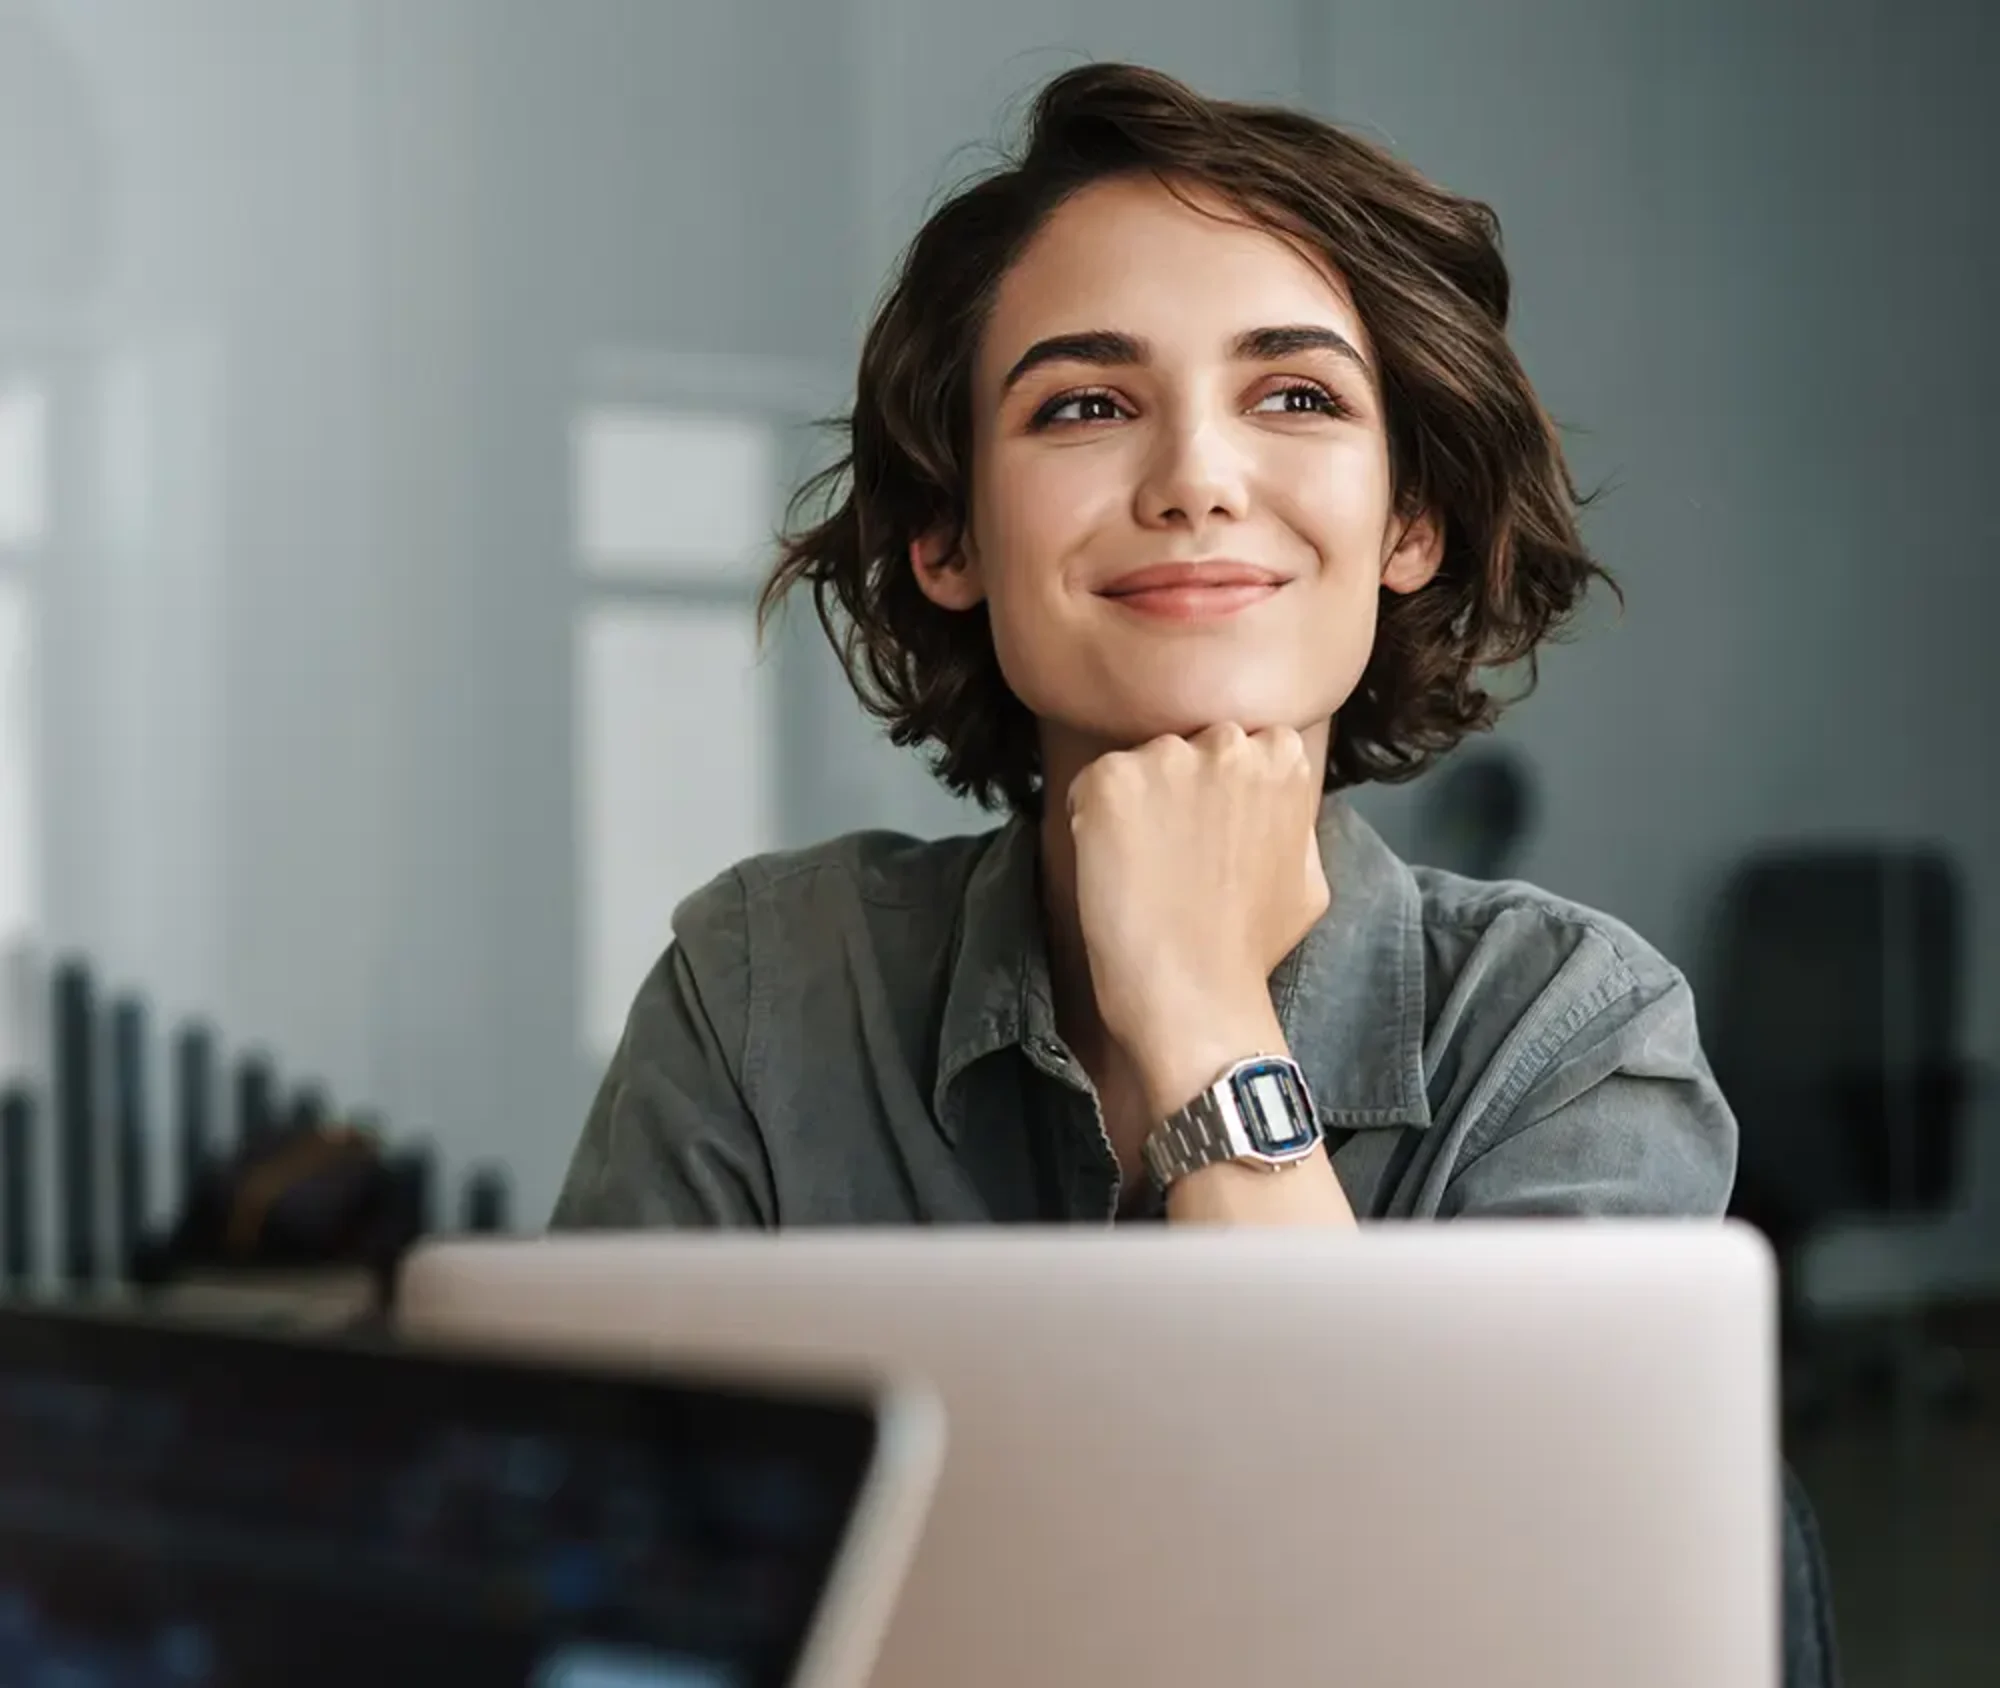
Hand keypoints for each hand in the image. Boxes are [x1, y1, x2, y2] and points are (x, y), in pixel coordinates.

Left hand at [1067, 724, 1328, 1112]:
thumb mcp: (1309, 874)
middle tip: (1172, 849)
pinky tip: (1112, 868)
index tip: (1209, 829)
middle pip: (1187, 744)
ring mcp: (1167, 759)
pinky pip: (1091, 786)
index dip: (1218, 788)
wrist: (1196, 995)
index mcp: (1282, 758)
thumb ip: (1292, 819)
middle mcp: (1228, 744)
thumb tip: (1275, 802)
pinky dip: (1090, 821)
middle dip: (1177, 785)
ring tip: (1142, 866)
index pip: (1240, 743)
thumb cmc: (1250, 948)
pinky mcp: (1111, 782)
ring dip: (1135, 802)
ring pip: (1139, 763)